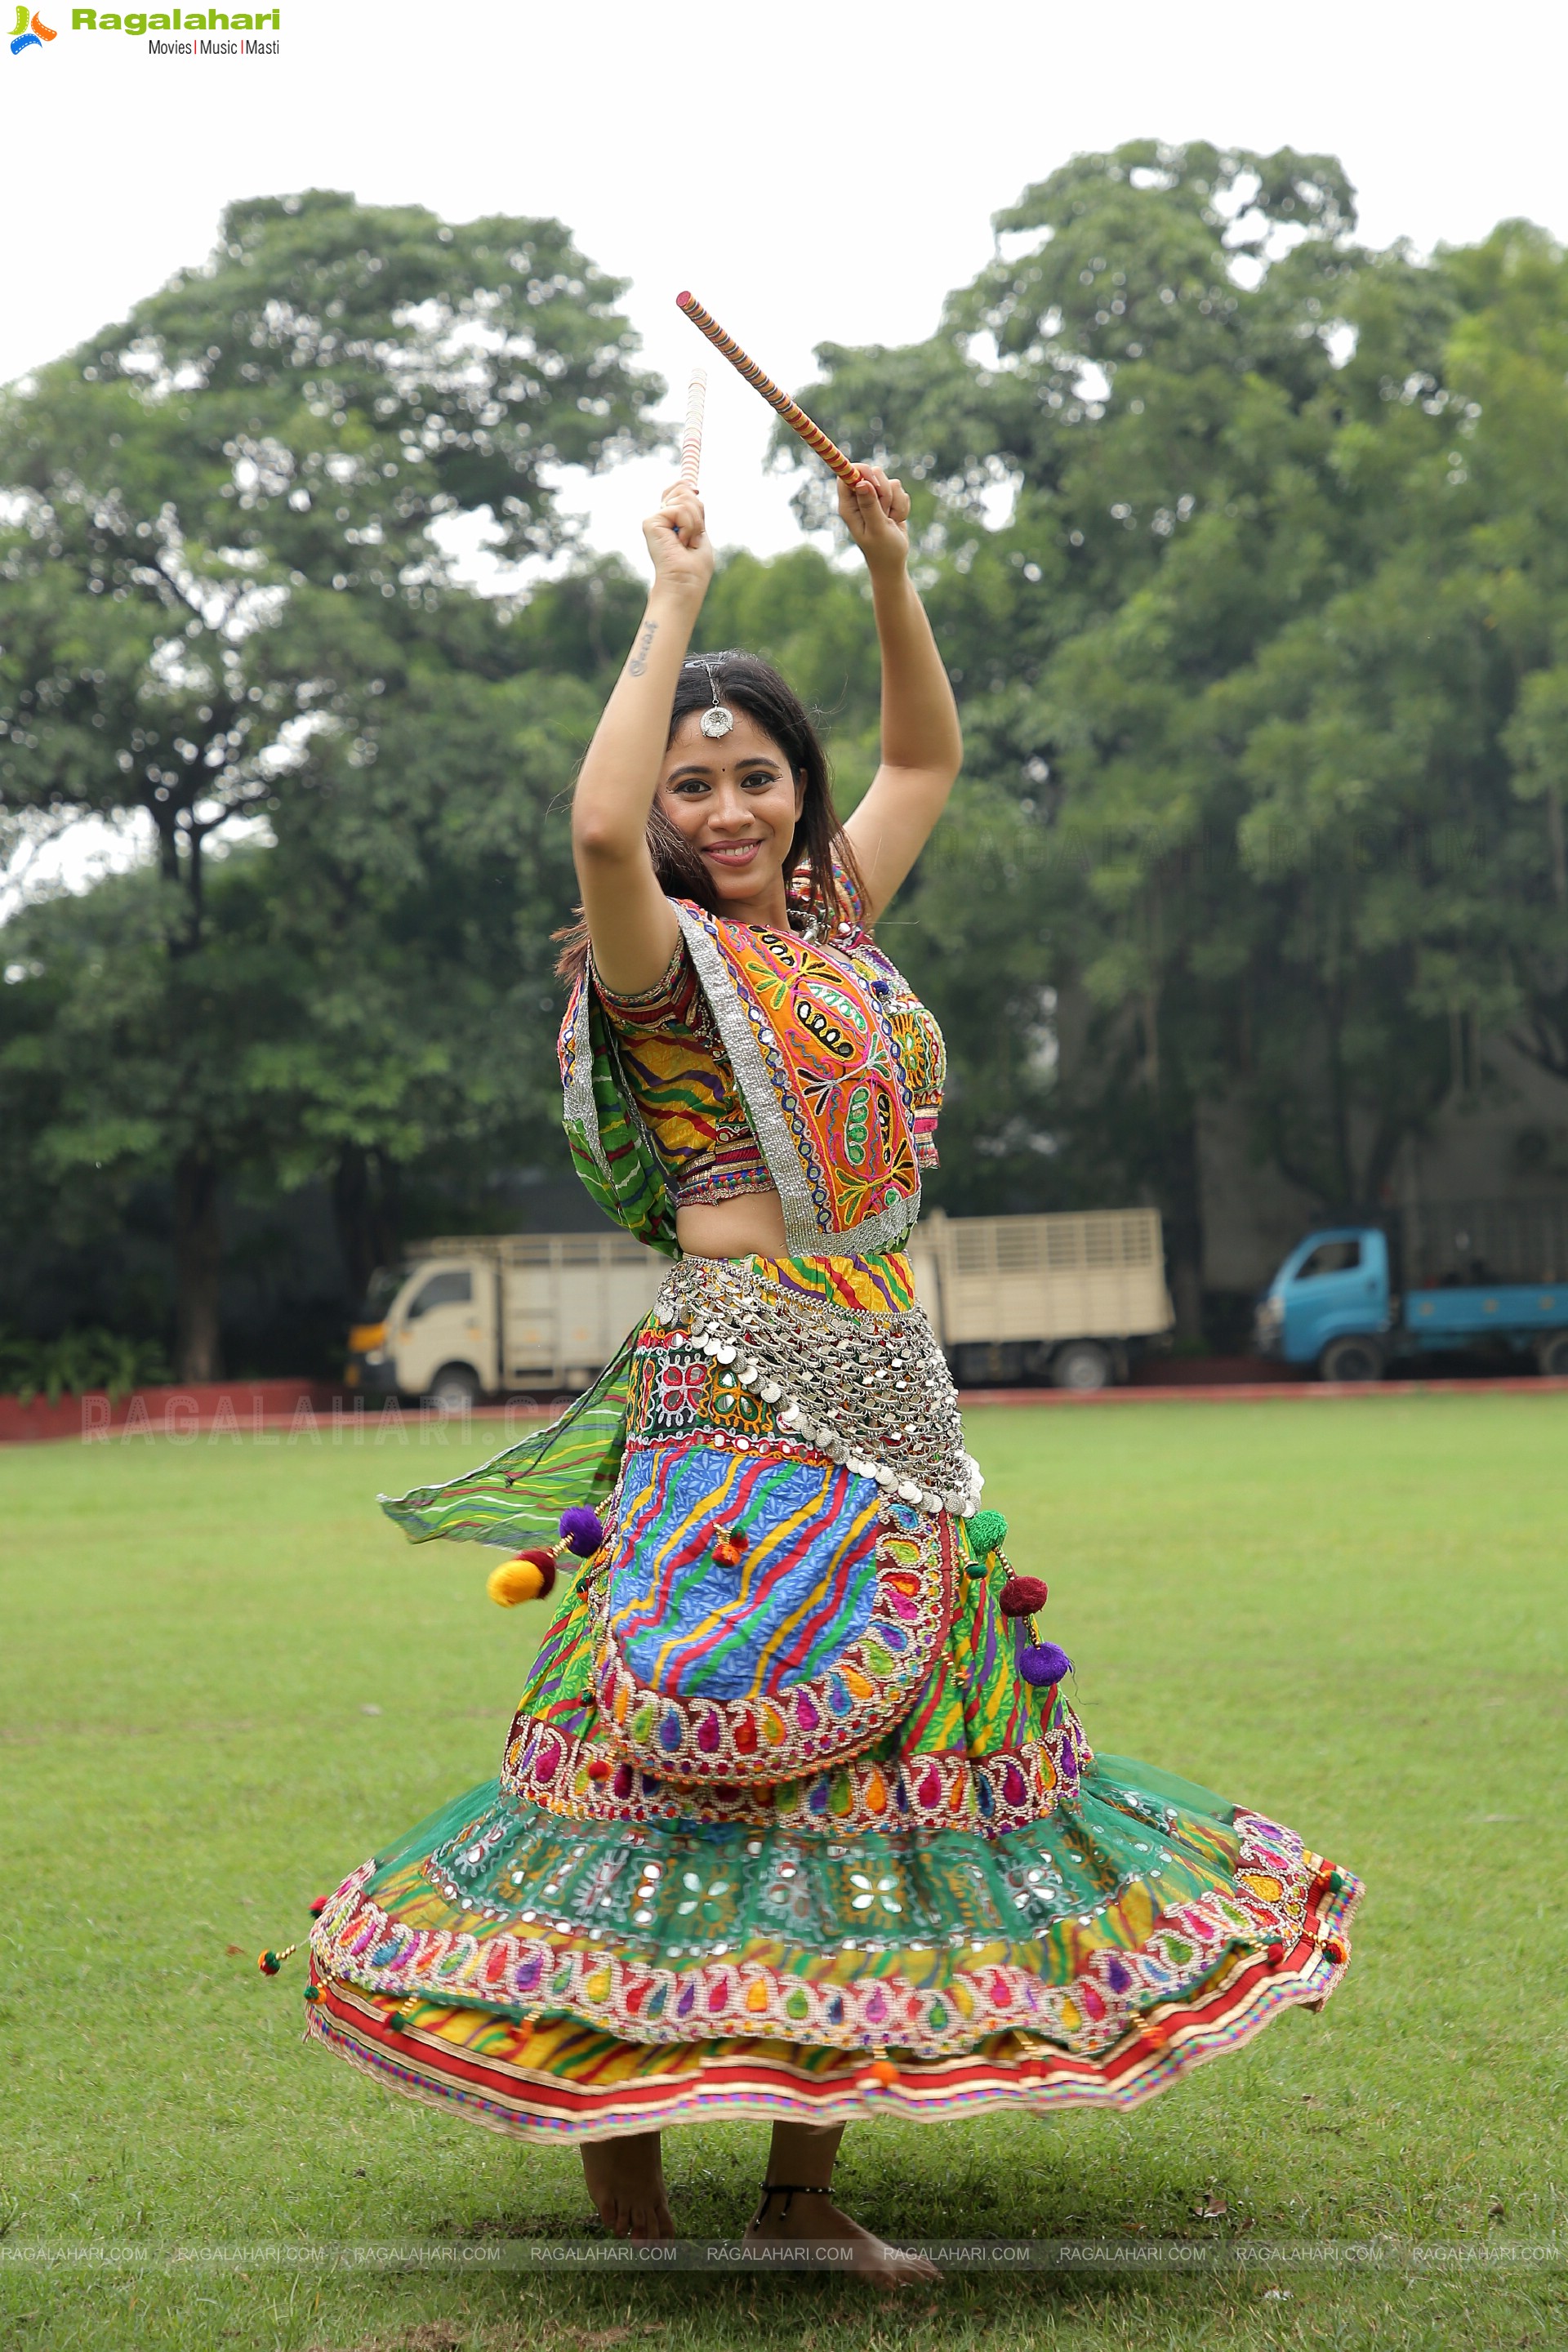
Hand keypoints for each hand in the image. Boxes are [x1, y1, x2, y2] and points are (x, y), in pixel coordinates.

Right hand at [642, 483, 713, 603]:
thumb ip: (694, 510)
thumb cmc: (694, 569)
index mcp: (672, 521)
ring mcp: (655, 520)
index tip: (697, 492)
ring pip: (684, 497)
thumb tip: (692, 486)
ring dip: (695, 522)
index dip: (689, 489)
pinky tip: (680, 542)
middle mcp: (661, 518)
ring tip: (686, 542)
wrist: (683, 585)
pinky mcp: (650, 523)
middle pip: (683, 489)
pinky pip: (680, 509)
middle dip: (698, 511)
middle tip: (693, 536)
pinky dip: (689, 526)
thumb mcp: (699, 532)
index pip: (679, 490)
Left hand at [837, 464, 909, 574]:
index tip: (873, 480)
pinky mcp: (888, 501)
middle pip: (872, 473)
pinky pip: (900, 491)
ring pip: (890, 483)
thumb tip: (861, 483)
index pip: (847, 475)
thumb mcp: (876, 529)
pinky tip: (896, 521)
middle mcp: (859, 499)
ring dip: (895, 502)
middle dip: (884, 490)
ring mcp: (874, 499)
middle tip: (884, 510)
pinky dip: (902, 506)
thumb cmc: (882, 550)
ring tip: (890, 520)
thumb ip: (869, 505)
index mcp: (849, 507)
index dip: (861, 471)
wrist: (894, 562)